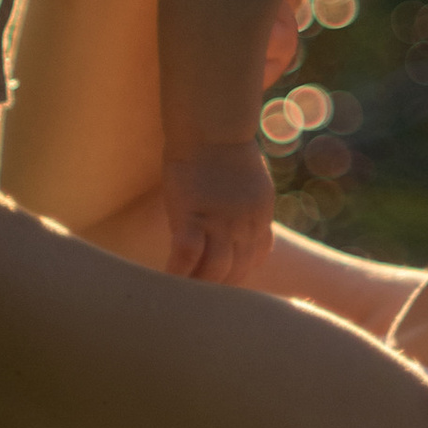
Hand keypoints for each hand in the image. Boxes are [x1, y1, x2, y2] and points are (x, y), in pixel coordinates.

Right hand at [164, 138, 275, 285]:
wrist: (212, 129)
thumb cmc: (224, 149)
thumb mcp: (251, 184)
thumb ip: (248, 208)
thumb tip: (238, 221)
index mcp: (260, 217)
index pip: (254, 259)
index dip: (238, 273)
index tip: (222, 281)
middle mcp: (245, 226)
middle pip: (236, 271)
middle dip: (219, 288)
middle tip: (199, 299)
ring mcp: (221, 223)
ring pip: (215, 271)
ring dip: (200, 288)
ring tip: (183, 296)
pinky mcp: (193, 217)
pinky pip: (187, 257)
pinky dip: (178, 274)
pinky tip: (166, 282)